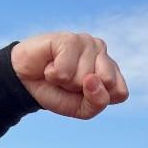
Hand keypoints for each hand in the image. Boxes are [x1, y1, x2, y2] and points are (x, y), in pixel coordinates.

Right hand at [11, 32, 128, 119]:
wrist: (26, 82)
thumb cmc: (57, 92)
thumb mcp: (81, 109)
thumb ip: (97, 102)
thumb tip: (93, 78)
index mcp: (111, 70)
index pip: (120, 92)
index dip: (99, 99)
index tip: (83, 93)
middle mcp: (102, 53)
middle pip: (108, 82)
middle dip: (84, 90)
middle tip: (70, 82)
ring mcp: (87, 42)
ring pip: (85, 76)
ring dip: (66, 82)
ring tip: (58, 72)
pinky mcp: (69, 38)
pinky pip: (66, 70)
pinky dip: (53, 74)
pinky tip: (49, 65)